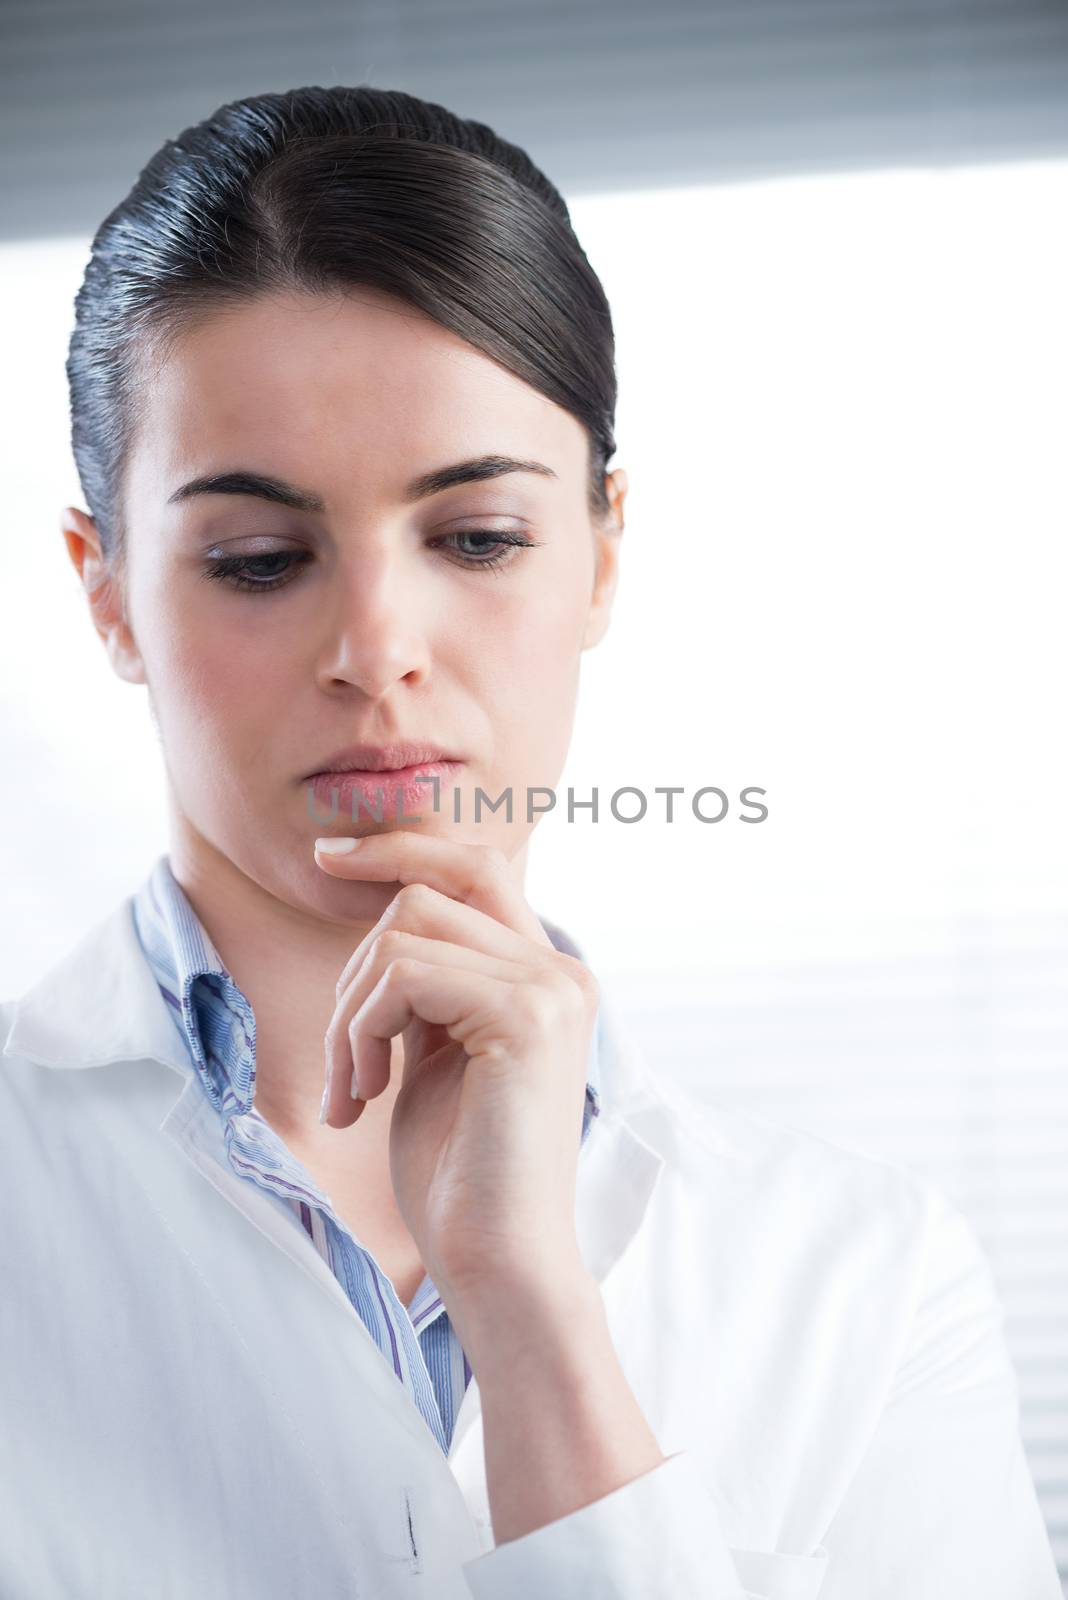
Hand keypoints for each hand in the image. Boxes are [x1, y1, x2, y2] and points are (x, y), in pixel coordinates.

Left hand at [313, 832, 599, 1302]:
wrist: (497, 1262)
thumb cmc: (459, 1172)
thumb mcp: (435, 1053)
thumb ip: (429, 981)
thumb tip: (386, 914)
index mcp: (546, 974)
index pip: (475, 864)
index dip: (401, 846)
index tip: (328, 855)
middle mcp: (561, 968)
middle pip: (426, 893)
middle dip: (355, 968)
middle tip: (343, 1059)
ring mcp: (550, 988)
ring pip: (402, 933)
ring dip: (350, 1014)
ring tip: (356, 1090)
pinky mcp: (525, 1016)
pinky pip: (402, 975)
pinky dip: (359, 1032)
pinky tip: (367, 1097)